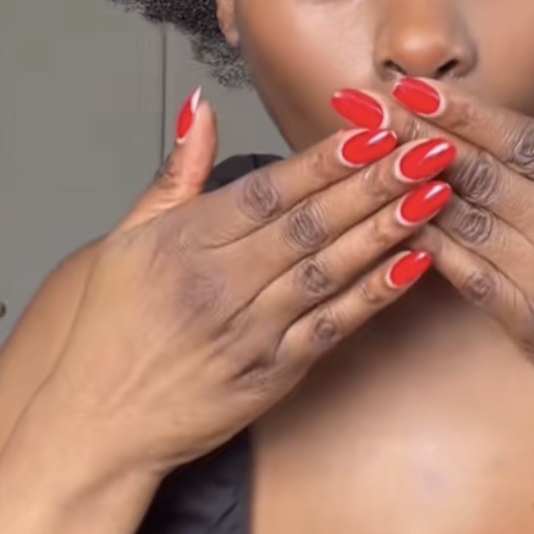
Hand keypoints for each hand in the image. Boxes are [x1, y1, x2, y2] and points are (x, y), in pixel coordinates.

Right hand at [40, 91, 457, 481]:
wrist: (98, 427)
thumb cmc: (112, 327)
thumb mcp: (127, 238)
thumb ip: (176, 172)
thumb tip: (204, 106)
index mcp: (186, 242)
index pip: (269, 190)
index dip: (326, 158)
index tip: (376, 126)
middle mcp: (221, 284)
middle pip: (310, 223)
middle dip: (376, 181)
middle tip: (430, 147)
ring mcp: (251, 332)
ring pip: (330, 270)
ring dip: (387, 229)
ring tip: (436, 192)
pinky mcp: (273, 375)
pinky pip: (333, 327)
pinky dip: (375, 294)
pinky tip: (416, 263)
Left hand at [382, 33, 533, 451]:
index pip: (526, 142)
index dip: (464, 113)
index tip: (415, 86)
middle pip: (482, 177)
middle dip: (416, 138)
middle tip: (363, 107)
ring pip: (466, 227)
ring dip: (410, 189)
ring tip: (363, 157)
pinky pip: (471, 283)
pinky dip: (432, 252)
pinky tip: (394, 225)